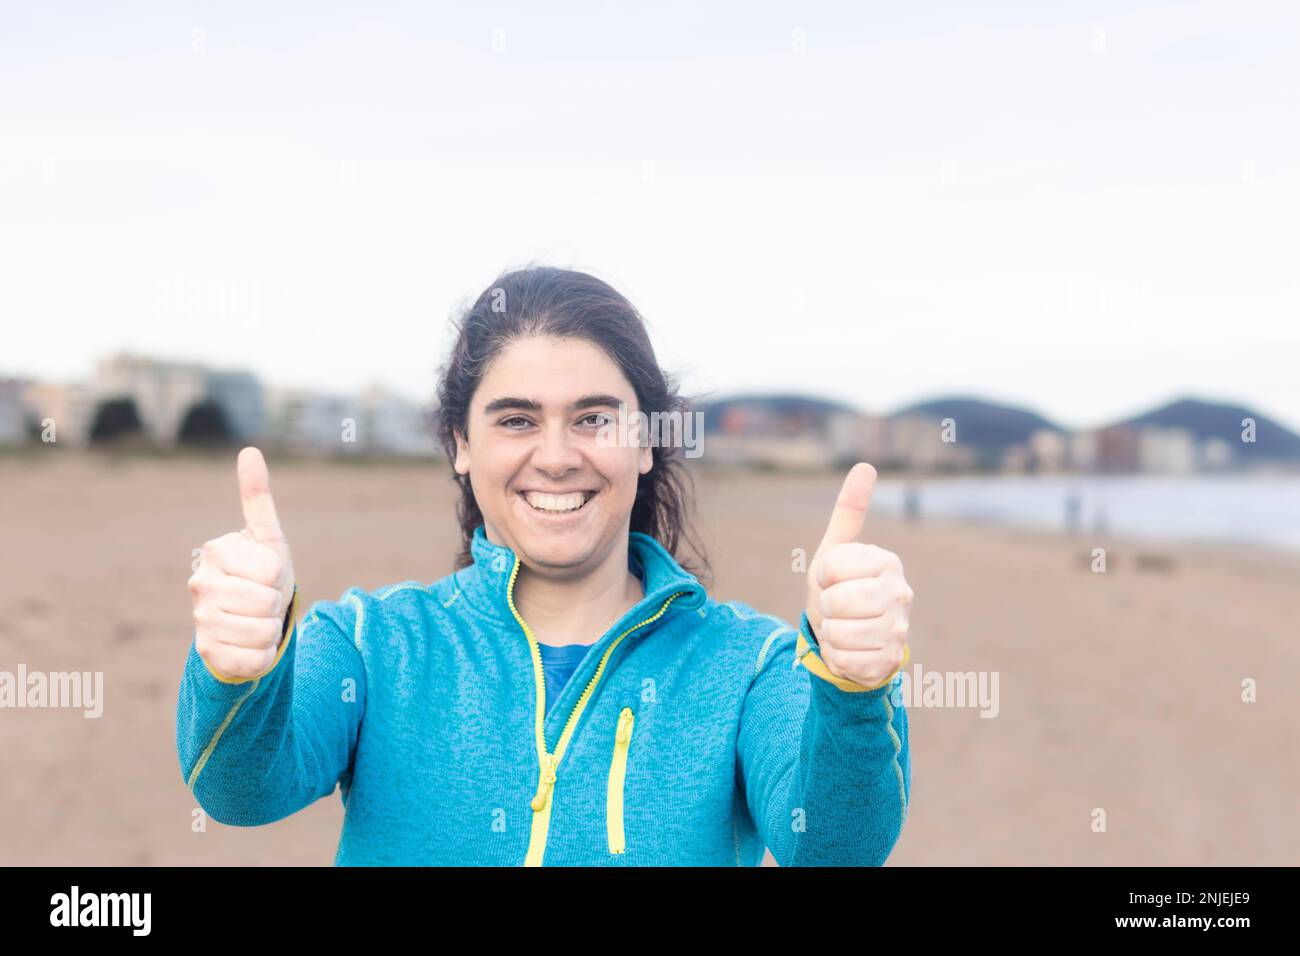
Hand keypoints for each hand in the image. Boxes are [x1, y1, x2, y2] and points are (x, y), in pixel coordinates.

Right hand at [188, 447, 295, 679]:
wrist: (248, 617)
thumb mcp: (266, 537)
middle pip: (267, 602)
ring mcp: (200, 618)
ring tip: (258, 619)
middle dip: (277, 603)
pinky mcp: (207, 651)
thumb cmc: (262, 573)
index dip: (280, 575)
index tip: (268, 573)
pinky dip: (263, 655)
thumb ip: (257, 497)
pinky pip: (254, 659)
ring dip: (271, 629)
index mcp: (217, 551)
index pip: (273, 570)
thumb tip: (249, 451)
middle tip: (264, 599)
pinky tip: (251, 643)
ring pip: (262, 632)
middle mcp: (201, 583)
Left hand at [804, 462, 912, 687]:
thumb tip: (866, 465)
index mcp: (887, 562)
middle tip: (838, 608)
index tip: (833, 580)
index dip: (822, 576)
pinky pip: (845, 659)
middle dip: (826, 607)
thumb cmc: (840, 590)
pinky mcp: (891, 660)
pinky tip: (852, 650)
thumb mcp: (835, 551)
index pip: (830, 566)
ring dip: (831, 634)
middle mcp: (901, 593)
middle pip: (836, 601)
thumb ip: (849, 511)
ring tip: (844, 628)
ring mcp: (900, 629)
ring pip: (839, 633)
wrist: (849, 639)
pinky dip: (838, 657)